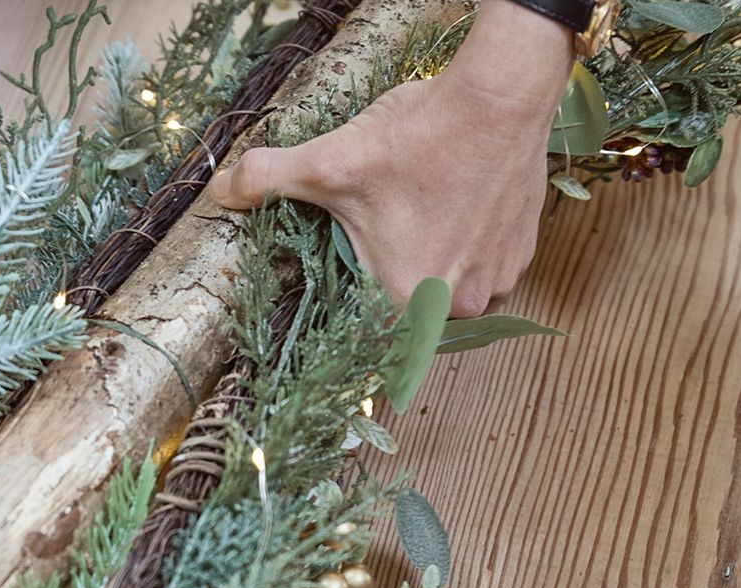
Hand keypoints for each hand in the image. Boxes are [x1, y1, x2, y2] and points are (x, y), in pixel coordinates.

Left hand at [210, 0, 573, 316]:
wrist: (500, 99)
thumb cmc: (419, 137)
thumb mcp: (330, 160)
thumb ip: (267, 179)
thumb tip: (220, 190)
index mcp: (407, 300)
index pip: (365, 334)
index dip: (346, 313)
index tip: (338, 287)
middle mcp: (458, 306)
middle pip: (405, 311)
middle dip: (384, 282)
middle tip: (374, 241)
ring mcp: (497, 283)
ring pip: (445, 291)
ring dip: (426, 267)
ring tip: (413, 221)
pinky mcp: (520, 256)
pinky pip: (481, 269)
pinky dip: (462, 249)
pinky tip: (449, 211)